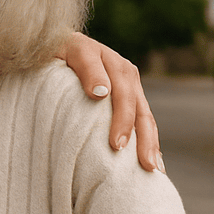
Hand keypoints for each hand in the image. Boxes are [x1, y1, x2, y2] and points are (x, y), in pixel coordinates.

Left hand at [58, 32, 161, 172]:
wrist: (59, 44)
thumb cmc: (58, 50)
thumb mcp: (69, 51)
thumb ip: (87, 68)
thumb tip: (102, 93)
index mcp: (113, 63)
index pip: (122, 96)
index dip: (121, 121)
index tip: (117, 145)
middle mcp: (126, 75)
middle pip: (139, 110)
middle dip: (142, 139)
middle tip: (144, 165)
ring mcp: (130, 87)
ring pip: (146, 118)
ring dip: (151, 143)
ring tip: (154, 169)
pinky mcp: (129, 99)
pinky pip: (143, 121)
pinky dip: (149, 141)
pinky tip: (152, 162)